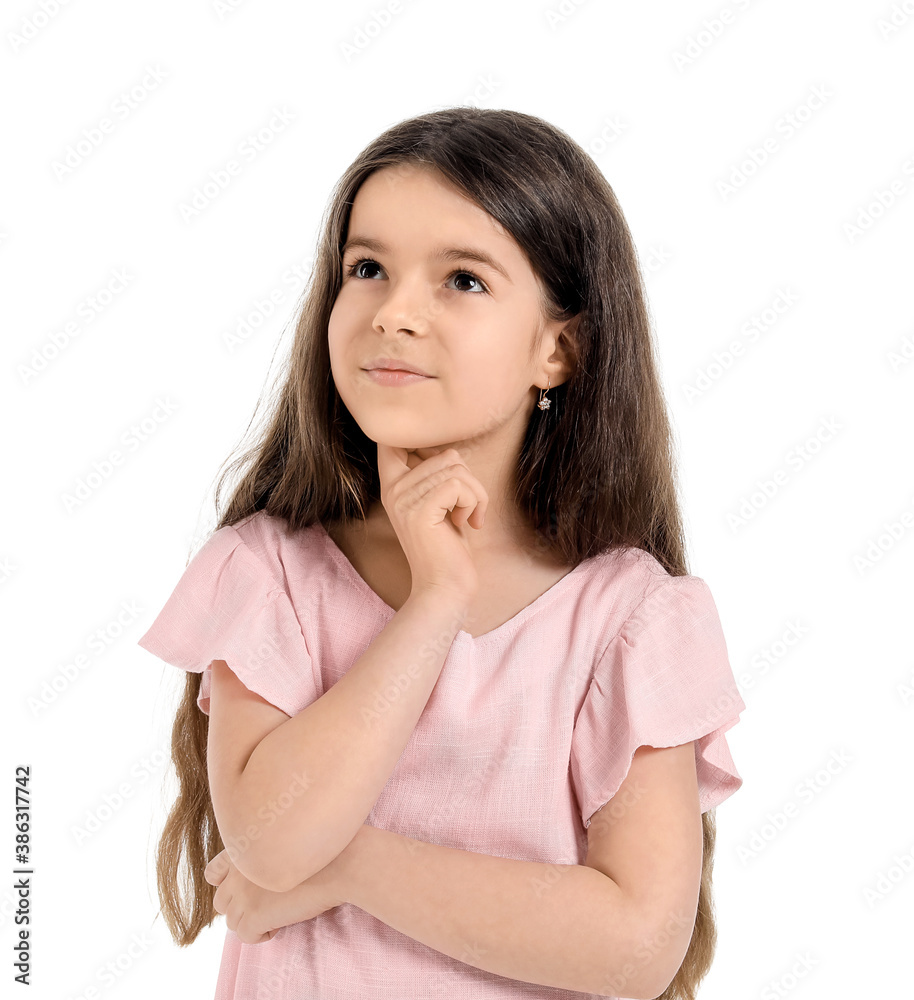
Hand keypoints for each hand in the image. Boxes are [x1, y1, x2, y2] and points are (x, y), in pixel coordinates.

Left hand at [204, 847, 348, 944]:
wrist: (341, 863)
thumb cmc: (323, 852)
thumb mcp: (286, 843)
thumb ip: (263, 856)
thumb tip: (259, 882)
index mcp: (245, 849)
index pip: (213, 872)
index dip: (224, 884)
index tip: (244, 890)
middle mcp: (238, 870)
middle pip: (221, 902)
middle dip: (241, 907)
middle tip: (268, 905)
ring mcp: (243, 893)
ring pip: (233, 921)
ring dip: (253, 921)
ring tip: (279, 913)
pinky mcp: (253, 915)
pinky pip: (246, 936)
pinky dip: (262, 934)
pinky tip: (281, 923)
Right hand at [376, 443, 487, 603]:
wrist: (444, 587)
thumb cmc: (447, 546)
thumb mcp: (439, 503)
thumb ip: (436, 474)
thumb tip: (450, 449)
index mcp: (393, 484)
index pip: (394, 440)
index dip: (426, 442)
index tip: (446, 472)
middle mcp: (392, 488)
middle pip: (444, 453)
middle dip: (469, 479)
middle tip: (468, 507)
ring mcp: (404, 499)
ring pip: (456, 467)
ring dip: (475, 493)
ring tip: (467, 517)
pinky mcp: (420, 510)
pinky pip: (459, 485)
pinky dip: (474, 503)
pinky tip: (468, 523)